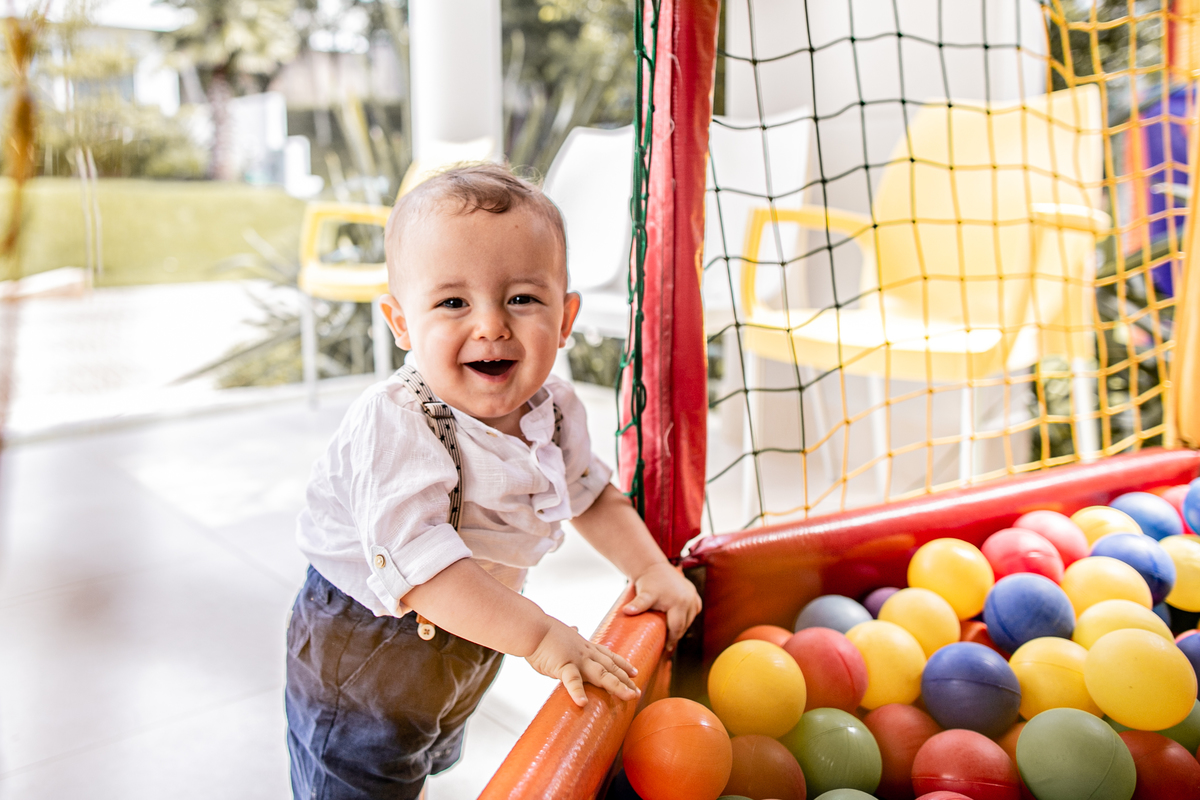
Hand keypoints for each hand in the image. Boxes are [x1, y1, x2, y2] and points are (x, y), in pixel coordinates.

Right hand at [525, 617, 639, 706]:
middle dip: (625, 680)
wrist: (532, 627)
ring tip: (629, 696)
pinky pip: (571, 680)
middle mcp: (585, 653)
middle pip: (610, 667)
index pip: (609, 656)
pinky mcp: (563, 665)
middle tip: (637, 692)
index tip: (634, 672)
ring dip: (616, 685)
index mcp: (585, 646)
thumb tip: (575, 628)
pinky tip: (583, 703)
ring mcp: (576, 659)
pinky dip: (577, 692)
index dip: (622, 664)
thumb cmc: (543, 631)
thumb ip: (571, 634)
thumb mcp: (563, 632)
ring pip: (601, 673)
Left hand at [623, 562, 702, 651]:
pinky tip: (680, 622)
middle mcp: (690, 600)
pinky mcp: (694, 593)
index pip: (677, 628)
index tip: (666, 649)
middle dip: (677, 635)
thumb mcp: (644, 595)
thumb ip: (637, 604)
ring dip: (683, 626)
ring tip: (672, 634)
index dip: (672, 640)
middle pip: (685, 625)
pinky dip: (688, 616)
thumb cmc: (648, 582)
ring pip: (690, 618)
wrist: (653, 566)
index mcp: (680, 603)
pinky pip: (694, 609)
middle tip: (668, 645)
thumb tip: (626, 612)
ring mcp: (693, 596)